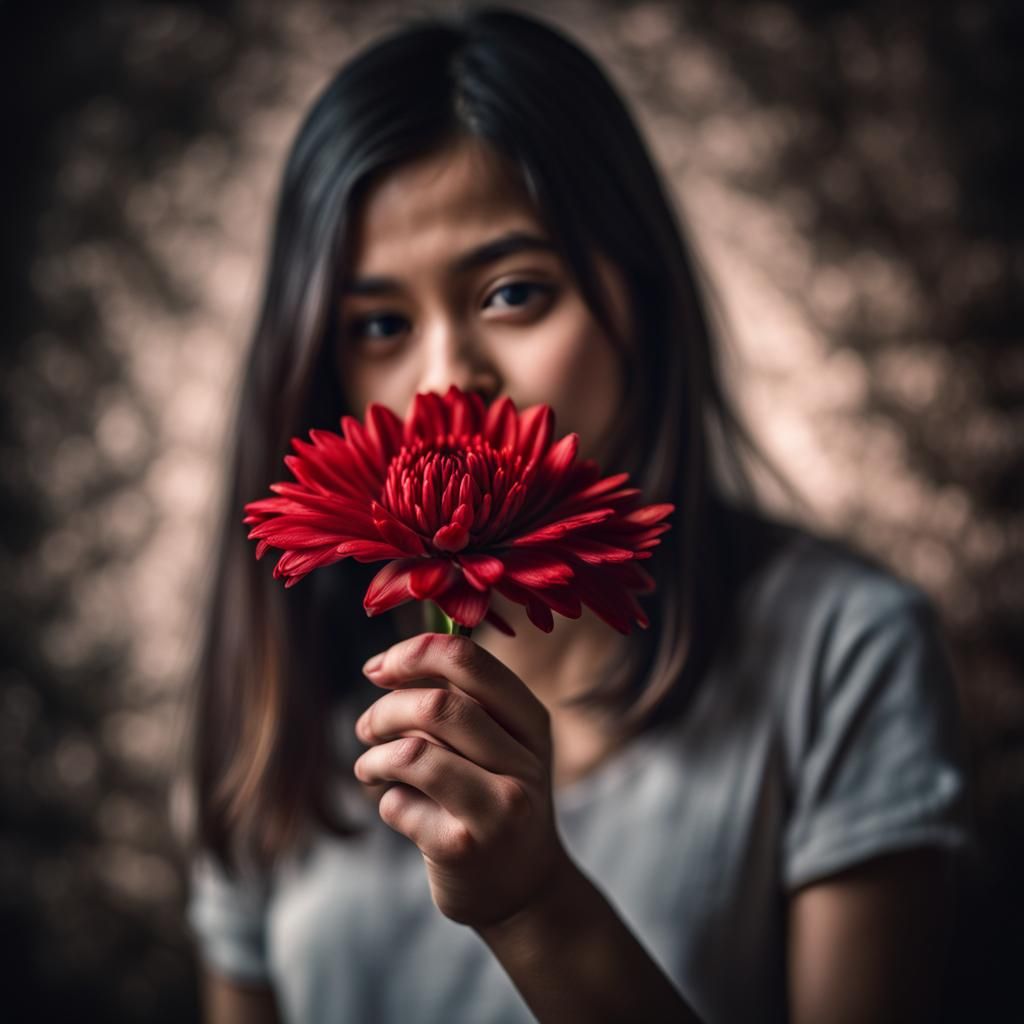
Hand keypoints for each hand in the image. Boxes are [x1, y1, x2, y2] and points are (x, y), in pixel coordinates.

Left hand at [353, 632, 571, 929]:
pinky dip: (385, 800)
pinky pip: (398, 804)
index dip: (414, 654)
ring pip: (412, 753)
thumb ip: (460, 701)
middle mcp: (523, 761)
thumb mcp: (502, 745)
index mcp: (531, 722)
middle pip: (436, 705)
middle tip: (367, 728)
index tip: (379, 668)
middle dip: (384, 711)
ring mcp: (497, 808)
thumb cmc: (496, 798)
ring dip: (373, 758)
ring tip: (370, 769)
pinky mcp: (463, 848)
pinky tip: (399, 808)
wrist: (525, 890)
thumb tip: (386, 665)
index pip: (469, 661)